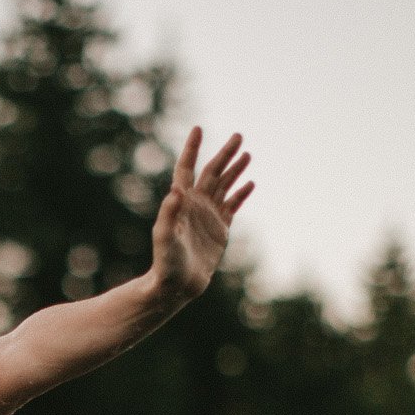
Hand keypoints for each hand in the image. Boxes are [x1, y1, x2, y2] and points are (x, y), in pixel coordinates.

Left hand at [149, 126, 252, 301]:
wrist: (177, 285)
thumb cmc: (166, 262)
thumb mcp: (165, 237)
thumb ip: (169, 213)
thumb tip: (176, 189)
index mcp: (181, 202)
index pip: (186, 168)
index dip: (192, 149)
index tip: (198, 129)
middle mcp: (195, 204)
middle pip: (212, 172)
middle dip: (225, 154)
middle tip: (239, 136)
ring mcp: (208, 216)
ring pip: (224, 186)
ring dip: (235, 169)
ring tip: (247, 153)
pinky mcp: (219, 229)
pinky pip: (232, 206)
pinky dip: (241, 194)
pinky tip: (250, 183)